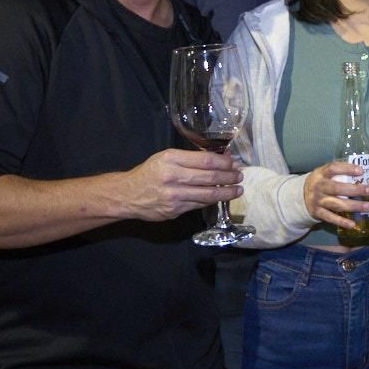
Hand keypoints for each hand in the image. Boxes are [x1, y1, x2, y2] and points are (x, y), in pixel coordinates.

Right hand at [120, 149, 241, 221]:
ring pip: (207, 195)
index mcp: (171, 159)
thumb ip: (191, 158)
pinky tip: (221, 197)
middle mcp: (173, 177)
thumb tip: (222, 159)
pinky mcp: (175, 210)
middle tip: (240, 176)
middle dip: (229, 178)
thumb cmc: (150, 172)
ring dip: (227, 192)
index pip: (205, 161)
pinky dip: (212, 200)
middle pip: (209, 178)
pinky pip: (199, 205)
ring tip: (238, 190)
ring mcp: (174, 196)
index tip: (234, 163)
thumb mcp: (167, 158)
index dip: (224, 163)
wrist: (128, 195)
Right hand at [301, 161, 368, 229]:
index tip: (361, 171)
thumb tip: (362, 173)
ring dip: (354, 206)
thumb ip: (339, 172)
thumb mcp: (324, 174)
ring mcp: (317, 201)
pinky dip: (341, 222)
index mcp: (320, 174)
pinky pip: (331, 218)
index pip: (333, 168)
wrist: (300, 197)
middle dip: (355, 189)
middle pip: (337, 188)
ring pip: (337, 204)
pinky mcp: (317, 213)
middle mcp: (318, 187)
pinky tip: (353, 224)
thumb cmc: (320, 183)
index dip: (347, 169)